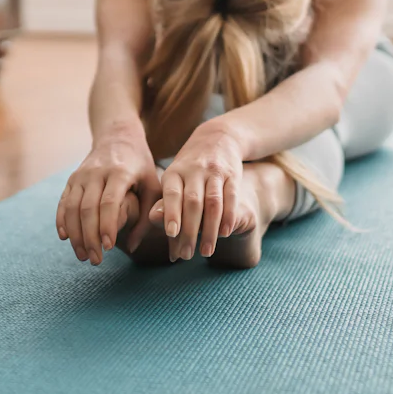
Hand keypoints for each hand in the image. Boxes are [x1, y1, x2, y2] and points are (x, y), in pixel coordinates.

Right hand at [57, 123, 160, 264]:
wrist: (118, 136)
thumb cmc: (141, 166)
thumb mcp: (153, 185)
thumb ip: (148, 215)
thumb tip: (134, 247)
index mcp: (120, 173)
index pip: (109, 202)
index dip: (107, 226)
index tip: (109, 247)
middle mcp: (97, 173)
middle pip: (88, 209)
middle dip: (90, 237)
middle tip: (96, 260)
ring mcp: (81, 175)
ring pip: (72, 208)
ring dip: (75, 235)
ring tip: (83, 256)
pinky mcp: (72, 179)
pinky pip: (63, 202)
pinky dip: (62, 221)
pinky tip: (65, 238)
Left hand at [152, 119, 244, 260]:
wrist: (218, 138)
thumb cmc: (189, 169)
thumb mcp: (174, 179)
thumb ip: (166, 203)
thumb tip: (160, 230)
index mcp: (174, 172)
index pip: (172, 194)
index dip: (172, 213)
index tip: (171, 233)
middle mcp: (194, 170)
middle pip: (193, 203)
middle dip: (189, 231)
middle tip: (186, 255)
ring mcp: (215, 172)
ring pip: (213, 203)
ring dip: (209, 230)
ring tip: (206, 251)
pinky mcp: (232, 175)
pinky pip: (231, 197)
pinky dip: (228, 216)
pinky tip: (224, 233)